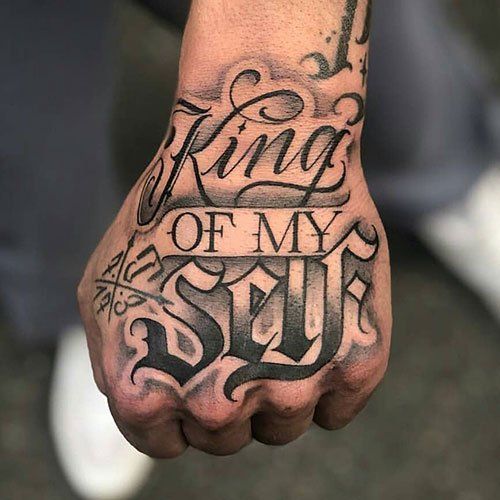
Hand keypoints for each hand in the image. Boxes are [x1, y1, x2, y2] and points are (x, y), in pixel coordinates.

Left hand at [78, 0, 390, 456]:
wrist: (259, 151)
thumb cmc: (178, 211)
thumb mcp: (107, 287)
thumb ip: (115, 359)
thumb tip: (144, 402)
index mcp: (150, 392)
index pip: (163, 441)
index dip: (176, 411)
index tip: (195, 376)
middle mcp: (219, 405)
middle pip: (225, 437)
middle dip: (226, 396)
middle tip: (237, 338)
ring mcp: (292, 386)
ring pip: (283, 425)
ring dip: (276, 389)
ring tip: (276, 326)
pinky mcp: (356, 362)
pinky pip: (339, 409)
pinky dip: (329, 383)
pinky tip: (317, 334)